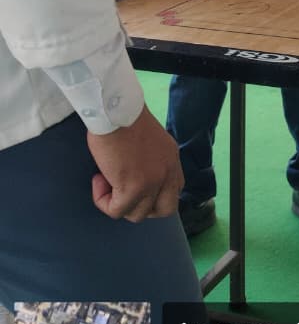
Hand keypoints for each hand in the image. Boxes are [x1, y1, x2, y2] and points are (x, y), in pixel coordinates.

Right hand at [88, 106, 183, 221]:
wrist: (114, 109)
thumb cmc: (122, 117)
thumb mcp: (149, 140)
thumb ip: (150, 160)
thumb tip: (134, 175)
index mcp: (172, 158)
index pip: (175, 189)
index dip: (154, 194)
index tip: (134, 183)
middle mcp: (167, 172)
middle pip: (165, 209)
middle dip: (142, 206)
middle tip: (123, 192)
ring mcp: (153, 182)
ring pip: (138, 214)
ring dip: (118, 202)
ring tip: (106, 179)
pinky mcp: (133, 189)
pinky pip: (116, 210)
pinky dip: (103, 200)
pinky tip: (98, 179)